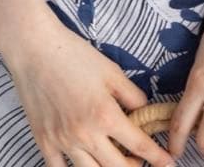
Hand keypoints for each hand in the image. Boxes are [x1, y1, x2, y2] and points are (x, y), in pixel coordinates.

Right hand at [2, 19, 177, 166]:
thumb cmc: (74, 55)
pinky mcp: (45, 142)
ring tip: (116, 163)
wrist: (35, 49)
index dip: (157, 158)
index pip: (139, 145)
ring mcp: (63, 142)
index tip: (169, 164)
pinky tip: (84, 165)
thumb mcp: (111, 71)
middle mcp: (86, 135)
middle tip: (141, 163)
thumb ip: (132, 95)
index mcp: (105, 115)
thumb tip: (144, 112)